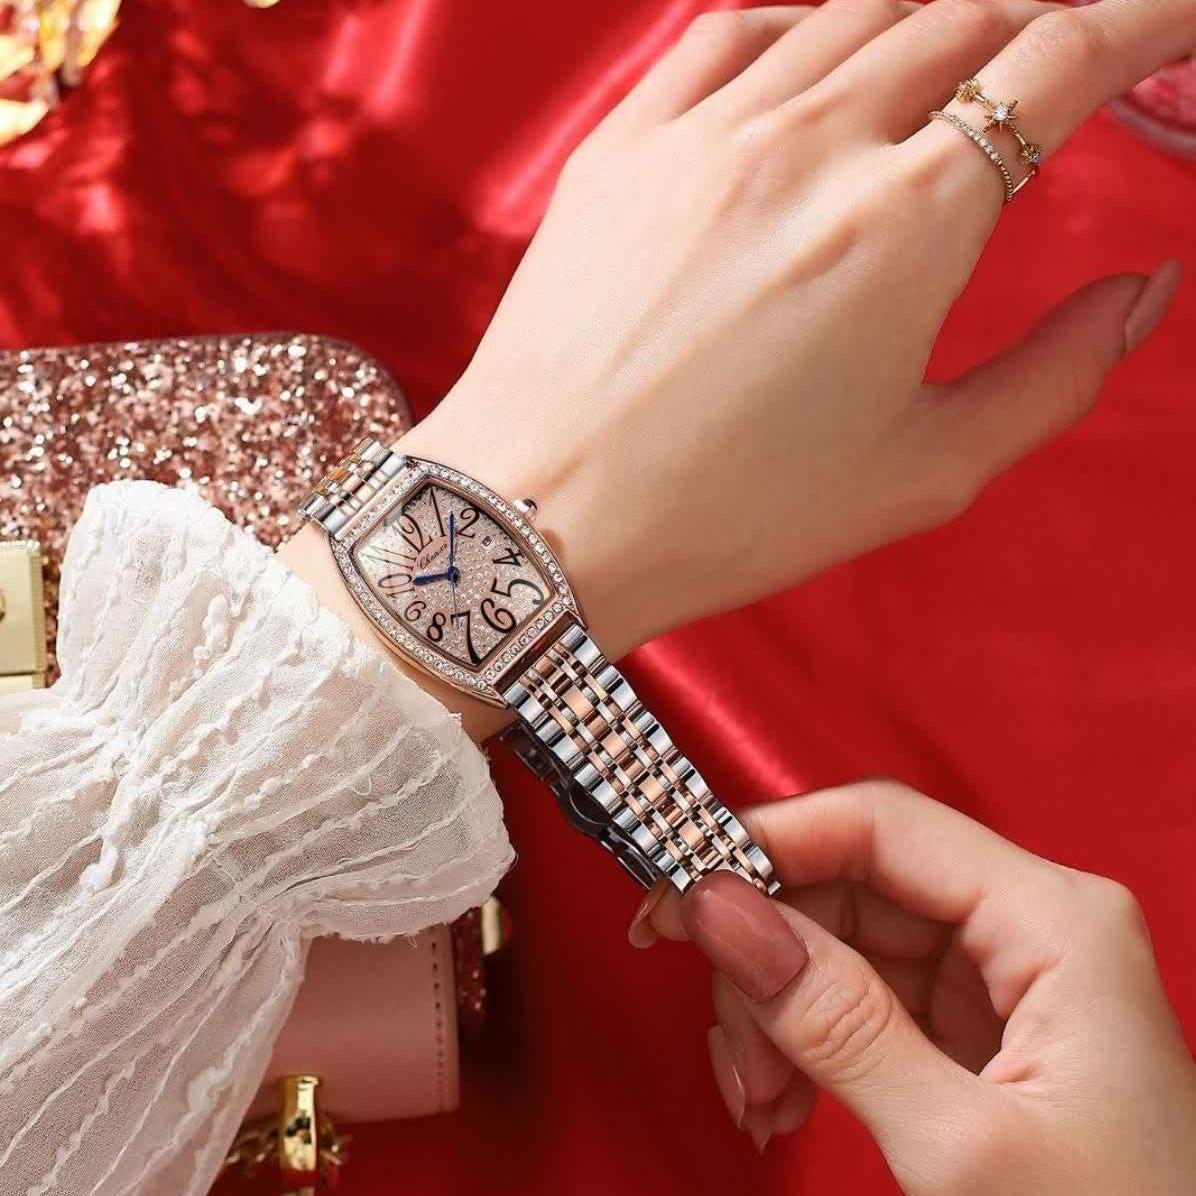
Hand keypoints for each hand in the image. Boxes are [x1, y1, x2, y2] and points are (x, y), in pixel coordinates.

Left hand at [398, 0, 1188, 662]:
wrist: (543, 517)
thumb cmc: (727, 516)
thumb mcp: (924, 473)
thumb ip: (1054, 375)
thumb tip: (1143, 292)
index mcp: (904, 225)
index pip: (1058, 60)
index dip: (1142, 20)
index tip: (1173, 22)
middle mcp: (810, 145)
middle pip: (963, 16)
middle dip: (1040, 16)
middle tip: (1067, 49)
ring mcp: (704, 133)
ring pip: (852, 11)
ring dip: (930, 14)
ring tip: (960, 49)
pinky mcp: (622, 144)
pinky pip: (732, 30)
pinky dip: (803, 20)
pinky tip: (821, 49)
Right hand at [631, 781, 1195, 1192]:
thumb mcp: (961, 1146)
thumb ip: (834, 1020)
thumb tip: (720, 907)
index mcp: (1054, 919)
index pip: (881, 823)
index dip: (768, 841)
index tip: (678, 888)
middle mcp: (1025, 925)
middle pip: (847, 883)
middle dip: (767, 957)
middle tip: (725, 1036)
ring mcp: (994, 977)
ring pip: (837, 942)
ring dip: (774, 1012)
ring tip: (759, 1097)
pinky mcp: (969, 1027)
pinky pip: (854, 998)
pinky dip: (800, 1043)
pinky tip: (781, 1098)